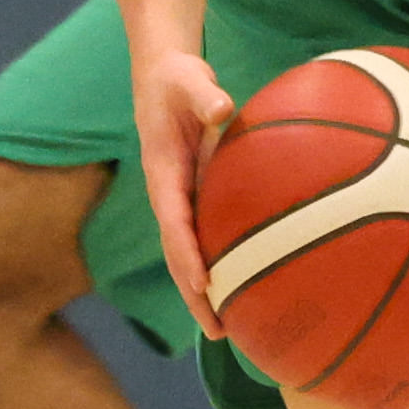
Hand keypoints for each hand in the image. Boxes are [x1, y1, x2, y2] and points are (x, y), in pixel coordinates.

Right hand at [131, 47, 237, 322]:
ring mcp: (179, 201)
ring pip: (188, 255)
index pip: (173, 223)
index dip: (187, 256)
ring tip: (228, 330)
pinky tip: (246, 287)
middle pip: (177, 255)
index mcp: (162, 173)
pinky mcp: (193, 198)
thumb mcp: (189, 78)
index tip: (203, 285)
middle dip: (193, 296)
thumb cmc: (178, 77)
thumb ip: (204, 94)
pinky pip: (204, 238)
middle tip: (218, 332)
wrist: (162, 77)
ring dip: (203, 293)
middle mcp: (168, 195)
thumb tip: (223, 107)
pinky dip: (219, 266)